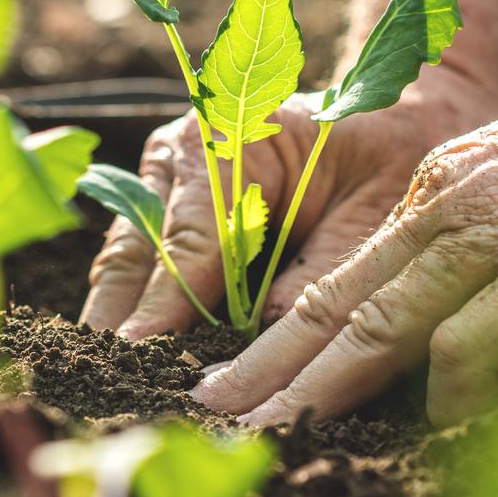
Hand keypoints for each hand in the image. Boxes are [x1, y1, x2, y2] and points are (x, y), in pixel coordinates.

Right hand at [78, 67, 497, 338]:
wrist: (392, 112)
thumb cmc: (390, 153)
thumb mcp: (374, 211)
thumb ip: (321, 274)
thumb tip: (268, 344)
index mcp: (235, 136)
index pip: (192, 235)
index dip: (166, 301)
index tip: (142, 352)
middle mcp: (188, 148)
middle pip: (141, 246)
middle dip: (121, 317)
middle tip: (106, 384)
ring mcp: (171, 171)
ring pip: (130, 253)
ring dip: (120, 314)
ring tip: (105, 379)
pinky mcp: (172, 197)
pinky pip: (143, 256)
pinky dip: (139, 302)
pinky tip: (133, 351)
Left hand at [191, 16, 497, 425]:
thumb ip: (462, 241)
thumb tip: (434, 319)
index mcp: (429, 199)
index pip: (341, 281)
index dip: (282, 336)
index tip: (236, 378)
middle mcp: (441, 214)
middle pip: (336, 305)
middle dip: (267, 367)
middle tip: (210, 412)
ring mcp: (490, 238)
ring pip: (380, 322)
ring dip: (316, 386)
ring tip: (264, 431)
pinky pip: (478, 336)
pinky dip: (452, 385)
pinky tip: (435, 422)